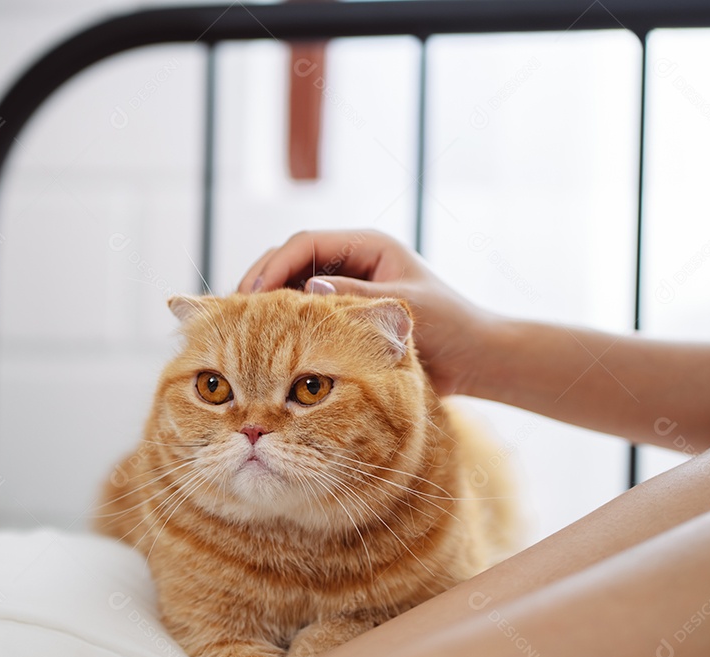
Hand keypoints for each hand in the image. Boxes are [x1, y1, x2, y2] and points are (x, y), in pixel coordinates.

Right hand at [238, 230, 496, 396]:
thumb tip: (309, 288)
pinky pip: (305, 310)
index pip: (306, 244)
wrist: (476, 360)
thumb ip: (356, 297)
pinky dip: (284, 321)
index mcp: (368, 245)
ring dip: (267, 302)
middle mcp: (353, 260)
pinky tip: (266, 340)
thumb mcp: (402, 308)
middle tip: (233, 310)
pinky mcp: (345, 311)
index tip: (251, 294)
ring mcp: (347, 285)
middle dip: (261, 281)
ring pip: (293, 284)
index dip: (274, 265)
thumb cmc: (450, 327)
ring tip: (241, 325)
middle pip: (292, 259)